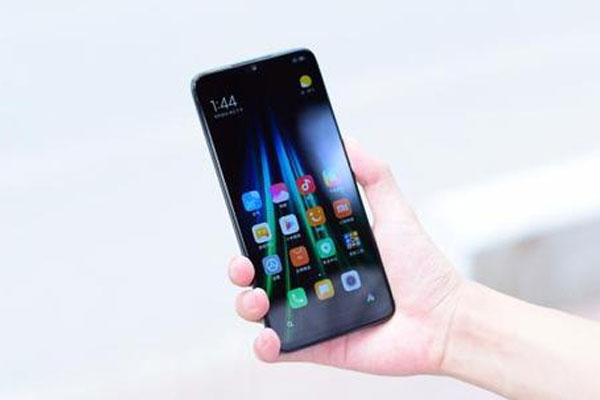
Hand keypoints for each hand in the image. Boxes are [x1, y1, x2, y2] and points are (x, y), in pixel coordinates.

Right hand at [229, 138, 462, 375]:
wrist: (444, 320)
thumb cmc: (422, 270)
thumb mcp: (396, 214)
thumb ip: (373, 176)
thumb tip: (346, 141)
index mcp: (321, 251)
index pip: (278, 237)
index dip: (256, 230)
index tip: (249, 219)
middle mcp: (310, 281)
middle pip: (259, 271)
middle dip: (240, 266)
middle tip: (245, 262)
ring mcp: (310, 314)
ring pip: (259, 309)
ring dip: (245, 302)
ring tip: (258, 296)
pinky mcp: (315, 346)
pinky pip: (277, 349)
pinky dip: (264, 346)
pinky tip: (269, 336)